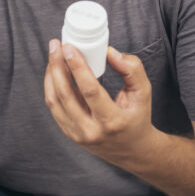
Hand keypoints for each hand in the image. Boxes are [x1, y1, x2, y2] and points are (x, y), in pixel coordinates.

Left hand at [43, 41, 155, 164]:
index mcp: (112, 121)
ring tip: (54, 54)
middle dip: (57, 66)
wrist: (132, 150)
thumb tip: (109, 52)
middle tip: (56, 45)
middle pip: (66, 94)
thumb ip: (132, 69)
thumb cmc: (137, 117)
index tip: (69, 47)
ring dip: (51, 74)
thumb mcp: (143, 92)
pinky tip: (54, 71)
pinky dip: (51, 86)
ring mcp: (77, 134)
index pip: (90, 90)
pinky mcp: (69, 133)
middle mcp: (91, 131)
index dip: (77, 67)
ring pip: (54, 100)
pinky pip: (54, 107)